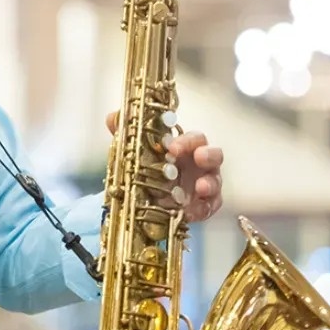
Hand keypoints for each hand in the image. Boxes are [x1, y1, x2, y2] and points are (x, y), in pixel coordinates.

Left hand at [106, 112, 223, 222]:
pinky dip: (203, 209)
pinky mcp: (205, 206)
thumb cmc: (150, 170)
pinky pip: (210, 207)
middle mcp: (199, 164)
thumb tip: (113, 117)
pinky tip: (190, 212)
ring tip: (201, 187)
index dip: (186, 141)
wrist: (148, 199)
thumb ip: (126, 134)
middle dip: (208, 155)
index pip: (194, 138)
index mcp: (186, 147)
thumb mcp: (137, 153)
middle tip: (199, 157)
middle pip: (214, 154)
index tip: (172, 147)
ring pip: (216, 181)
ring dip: (210, 183)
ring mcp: (205, 185)